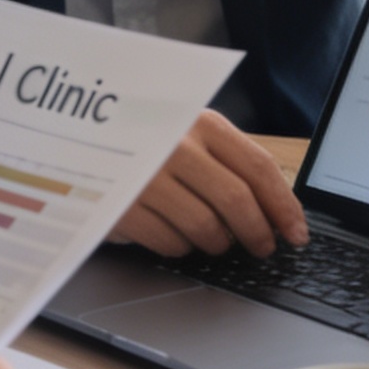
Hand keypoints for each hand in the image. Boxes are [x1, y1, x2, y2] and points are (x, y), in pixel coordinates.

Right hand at [111, 109, 307, 257]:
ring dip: (217, 243)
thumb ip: (226, 161)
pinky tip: (173, 234)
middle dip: (258, 233)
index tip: (297, 233)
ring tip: (210, 238)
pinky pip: (171, 244)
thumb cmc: (141, 141)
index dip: (285, 206)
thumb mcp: (185, 134)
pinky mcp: (122, 207)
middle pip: (237, 201)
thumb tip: (277, 209)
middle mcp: (174, 145)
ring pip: (206, 228)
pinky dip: (179, 247)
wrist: (71, 139)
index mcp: (199, 121)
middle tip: (263, 247)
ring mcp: (146, 176)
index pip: (258, 167)